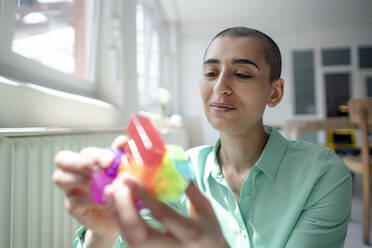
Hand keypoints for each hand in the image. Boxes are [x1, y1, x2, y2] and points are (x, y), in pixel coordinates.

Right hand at [52, 135, 128, 241]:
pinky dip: (91, 199)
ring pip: (60, 177)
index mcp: (89, 160)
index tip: (111, 161)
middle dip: (80, 162)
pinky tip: (105, 201)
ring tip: (102, 186)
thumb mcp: (125, 171)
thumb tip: (122, 141)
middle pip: (62, 158)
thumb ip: (123, 155)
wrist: (123, 214)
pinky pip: (74, 200)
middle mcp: (76, 171)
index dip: (97, 154)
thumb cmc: (121, 189)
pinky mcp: (72, 206)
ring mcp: (71, 189)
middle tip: (98, 170)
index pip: (85, 152)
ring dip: (83, 180)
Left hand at [104, 176, 229, 247]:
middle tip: (115, 186)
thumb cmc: (209, 231)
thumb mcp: (205, 208)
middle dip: (123, 209)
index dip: (144, 196)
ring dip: (117, 215)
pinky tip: (116, 205)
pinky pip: (130, 240)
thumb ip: (189, 188)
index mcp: (191, 233)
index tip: (128, 178)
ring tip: (111, 192)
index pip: (163, 215)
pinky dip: (120, 222)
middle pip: (139, 235)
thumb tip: (175, 163)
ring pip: (130, 241)